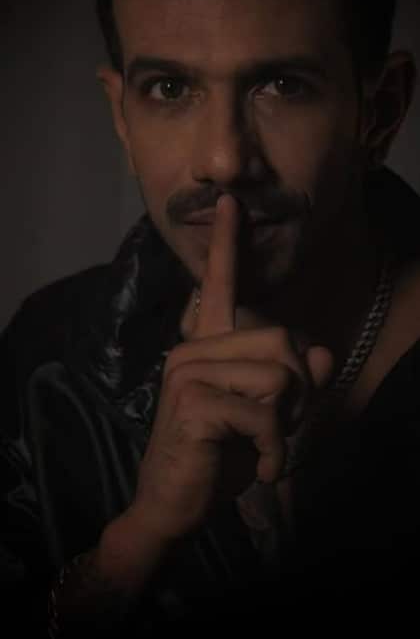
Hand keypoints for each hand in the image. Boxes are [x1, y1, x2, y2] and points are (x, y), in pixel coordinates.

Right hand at [132, 195, 332, 540]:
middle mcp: (193, 348)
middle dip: (299, 391)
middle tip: (280, 427)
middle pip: (283, 339)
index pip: (220, 285)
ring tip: (264, 447)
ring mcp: (188, 371)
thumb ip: (295, 384)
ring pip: (278, 376)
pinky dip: (274, 449)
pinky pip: (264, 414)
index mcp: (208, 346)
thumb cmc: (219, 456)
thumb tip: (322, 355)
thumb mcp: (268, 418)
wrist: (173, 505)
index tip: (231, 202)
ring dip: (287, 424)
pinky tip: (257, 467)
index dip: (230, 245)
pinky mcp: (192, 401)